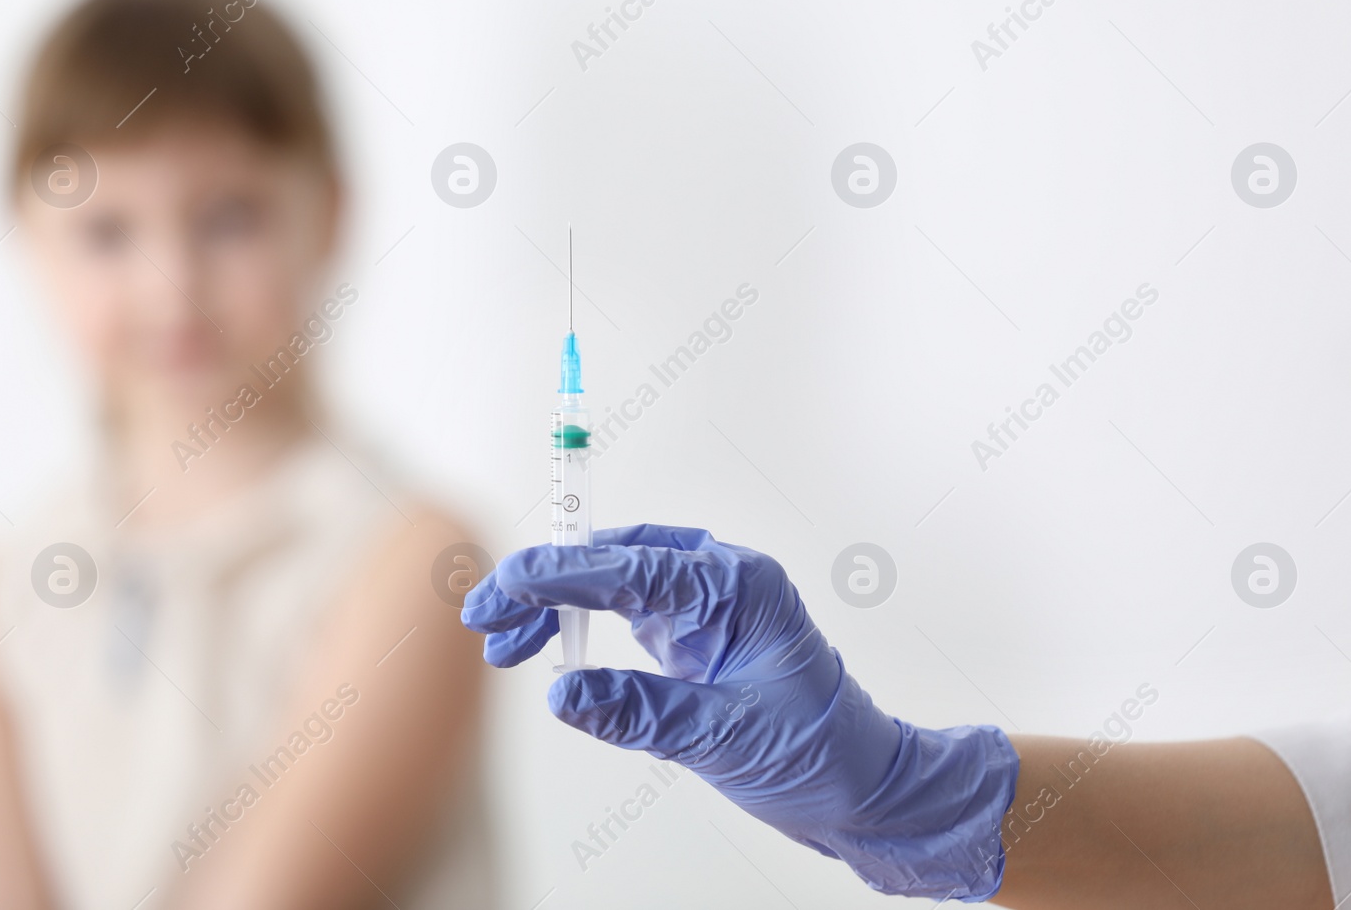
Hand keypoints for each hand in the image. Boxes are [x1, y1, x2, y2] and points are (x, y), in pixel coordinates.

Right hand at [461, 523, 1017, 900]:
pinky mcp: (692, 635)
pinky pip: (624, 613)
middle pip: (613, 562)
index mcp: (739, 586)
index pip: (632, 567)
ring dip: (555, 606)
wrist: (864, 788)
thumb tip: (562, 693)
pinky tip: (547, 645)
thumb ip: (642, 712)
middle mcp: (720, 582)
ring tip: (504, 645)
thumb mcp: (726, 739)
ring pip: (612, 584)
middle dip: (546, 585)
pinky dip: (580, 625)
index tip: (505, 586)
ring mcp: (705, 606)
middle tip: (487, 618)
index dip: (560, 573)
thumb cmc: (818, 754)